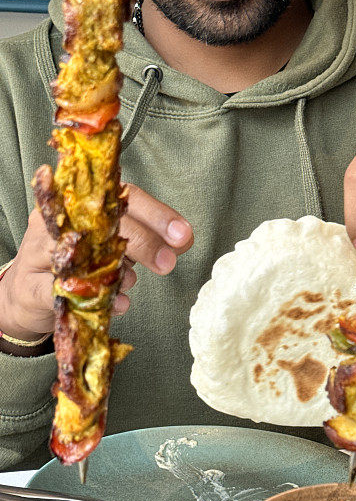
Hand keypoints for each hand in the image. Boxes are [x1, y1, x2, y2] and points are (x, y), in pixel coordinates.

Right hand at [0, 183, 192, 341]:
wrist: (25, 294)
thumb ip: (145, 236)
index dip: (157, 214)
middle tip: (168, 263)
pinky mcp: (30, 286)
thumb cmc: (76, 260)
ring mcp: (39, 250)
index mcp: (84, 201)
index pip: (125, 197)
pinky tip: (117, 303)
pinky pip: (66, 290)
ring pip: (83, 253)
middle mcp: (61, 218)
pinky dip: (96, 298)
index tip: (183, 234)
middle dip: (144, 242)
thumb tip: (182, 240)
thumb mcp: (111, 243)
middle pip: (105, 222)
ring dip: (117, 270)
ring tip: (132, 281)